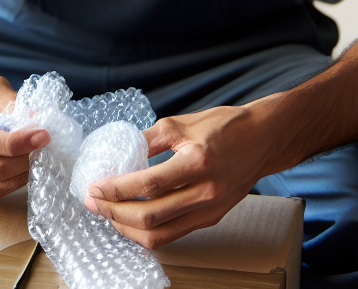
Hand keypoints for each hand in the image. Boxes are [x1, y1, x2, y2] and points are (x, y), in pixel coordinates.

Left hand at [84, 104, 269, 248]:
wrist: (264, 140)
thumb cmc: (225, 126)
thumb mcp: (182, 123)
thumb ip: (149, 140)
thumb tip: (119, 154)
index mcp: (197, 162)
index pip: (149, 185)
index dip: (116, 189)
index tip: (94, 186)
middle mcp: (206, 191)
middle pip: (151, 216)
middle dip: (114, 211)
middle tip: (93, 201)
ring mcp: (210, 209)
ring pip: (160, 234)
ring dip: (127, 227)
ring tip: (108, 213)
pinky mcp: (211, 218)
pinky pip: (173, 234)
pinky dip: (147, 231)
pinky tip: (131, 219)